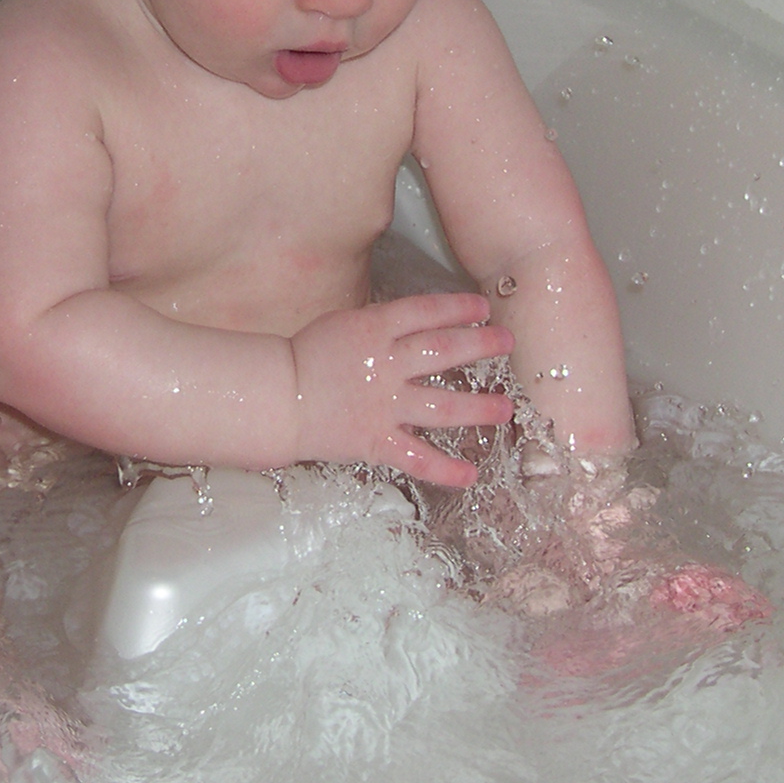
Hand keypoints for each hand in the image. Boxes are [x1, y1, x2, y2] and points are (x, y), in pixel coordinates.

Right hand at [288, 292, 514, 485]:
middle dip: (480, 345)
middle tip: (507, 342)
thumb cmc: (305, 357)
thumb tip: (420, 323)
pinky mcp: (376, 440)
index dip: (458, 308)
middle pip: (443, 351)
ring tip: (506, 408)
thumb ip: (382, 326)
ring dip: (478, 408)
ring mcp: (383, 405)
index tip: (483, 308)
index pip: (425, 311)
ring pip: (442, 406)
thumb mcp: (344, 325)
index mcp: (372, 329)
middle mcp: (385, 365)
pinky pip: (417, 458)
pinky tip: (471, 474)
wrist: (276, 398)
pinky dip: (445, 469)